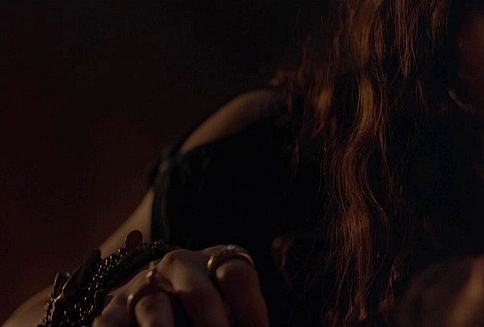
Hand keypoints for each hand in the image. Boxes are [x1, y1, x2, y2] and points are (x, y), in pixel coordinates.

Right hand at [93, 245, 268, 326]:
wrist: (150, 279)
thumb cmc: (207, 297)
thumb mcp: (230, 293)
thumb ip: (248, 309)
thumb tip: (277, 326)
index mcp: (216, 261)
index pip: (238, 274)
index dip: (253, 308)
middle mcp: (180, 267)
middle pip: (198, 293)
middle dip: (213, 325)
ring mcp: (145, 285)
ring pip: (153, 307)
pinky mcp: (113, 307)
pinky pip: (109, 321)